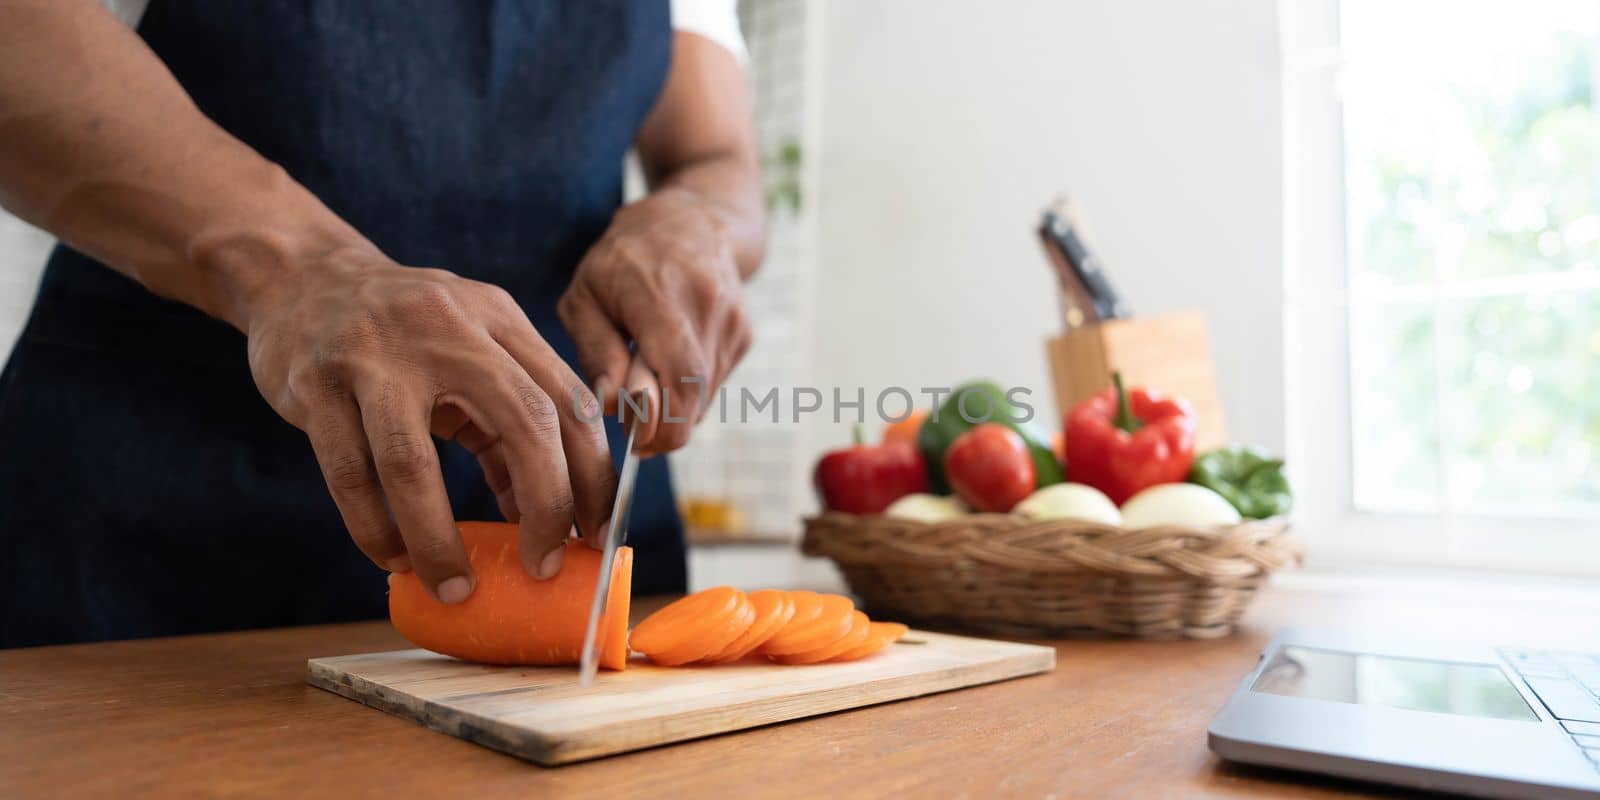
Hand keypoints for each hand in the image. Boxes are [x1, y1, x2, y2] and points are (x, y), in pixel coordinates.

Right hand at [242, 247, 614, 601]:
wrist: (300, 275)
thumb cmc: (404, 331)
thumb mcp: (471, 350)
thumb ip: (510, 419)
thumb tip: (544, 513)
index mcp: (498, 318)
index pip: (569, 400)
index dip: (592, 475)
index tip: (598, 534)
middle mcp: (448, 328)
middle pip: (523, 421)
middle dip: (546, 505)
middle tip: (545, 565)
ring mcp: (376, 354)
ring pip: (414, 464)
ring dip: (439, 540)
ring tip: (455, 587)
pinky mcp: (316, 383)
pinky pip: (350, 474)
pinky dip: (375, 528)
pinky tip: (395, 558)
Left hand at [558, 187, 752, 455]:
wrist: (692, 221)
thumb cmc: (624, 259)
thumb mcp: (587, 295)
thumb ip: (597, 351)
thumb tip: (612, 406)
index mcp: (661, 293)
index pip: (679, 377)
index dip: (662, 424)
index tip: (636, 444)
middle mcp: (708, 306)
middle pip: (695, 396)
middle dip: (664, 427)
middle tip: (634, 430)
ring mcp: (733, 321)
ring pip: (705, 397)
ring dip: (673, 408)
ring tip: (643, 381)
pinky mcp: (744, 335)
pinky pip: (713, 385)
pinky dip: (688, 391)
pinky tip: (667, 363)